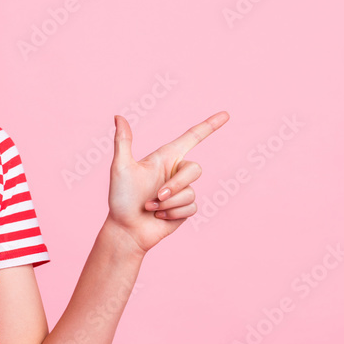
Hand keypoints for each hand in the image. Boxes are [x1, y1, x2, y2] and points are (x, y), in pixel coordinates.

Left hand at [106, 111, 229, 254]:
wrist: (125, 229)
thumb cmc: (120, 199)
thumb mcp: (120, 168)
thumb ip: (123, 142)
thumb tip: (118, 116)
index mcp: (165, 158)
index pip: (192, 137)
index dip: (209, 126)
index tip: (226, 114)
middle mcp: (176, 172)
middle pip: (195, 169)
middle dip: (176, 185)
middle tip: (157, 196)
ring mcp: (182, 191)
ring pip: (190, 193)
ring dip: (168, 204)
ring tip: (150, 208)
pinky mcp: (184, 209)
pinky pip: (191, 208)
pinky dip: (172, 214)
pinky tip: (158, 217)